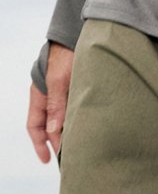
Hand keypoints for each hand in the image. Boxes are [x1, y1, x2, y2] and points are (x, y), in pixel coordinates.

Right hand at [27, 41, 73, 163]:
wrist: (76, 33)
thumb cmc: (65, 54)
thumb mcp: (58, 79)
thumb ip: (56, 103)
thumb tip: (54, 131)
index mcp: (39, 95)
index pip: (35, 126)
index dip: (40, 144)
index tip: (48, 159)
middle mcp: (49, 96)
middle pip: (49, 125)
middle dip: (56, 141)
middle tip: (69, 157)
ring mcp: (62, 91)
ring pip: (62, 117)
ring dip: (68, 130)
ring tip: (80, 144)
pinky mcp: (76, 86)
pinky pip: (73, 106)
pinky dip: (76, 117)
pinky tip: (87, 124)